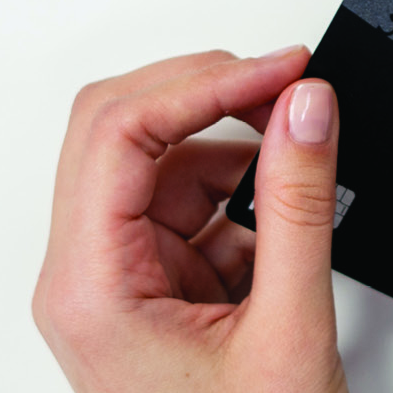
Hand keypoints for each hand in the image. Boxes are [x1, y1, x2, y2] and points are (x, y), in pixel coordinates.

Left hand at [32, 46, 350, 392]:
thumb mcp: (290, 324)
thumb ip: (298, 204)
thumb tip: (304, 107)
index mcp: (91, 286)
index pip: (118, 133)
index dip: (203, 82)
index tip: (281, 68)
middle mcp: (87, 278)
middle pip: (124, 133)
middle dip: (210, 98)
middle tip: (289, 87)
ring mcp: (119, 284)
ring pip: (162, 166)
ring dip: (235, 157)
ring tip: (302, 173)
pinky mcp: (155, 293)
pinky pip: (190, 209)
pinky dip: (244, 202)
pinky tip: (286, 224)